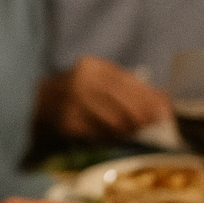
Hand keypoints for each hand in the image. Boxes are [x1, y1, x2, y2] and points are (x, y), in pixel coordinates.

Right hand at [36, 55, 170, 138]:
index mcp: (92, 66)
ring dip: (130, 128)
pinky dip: (113, 136)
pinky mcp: (67, 124)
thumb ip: (131, 87)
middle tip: (156, 125)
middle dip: (142, 116)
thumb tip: (164, 100)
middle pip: (121, 102)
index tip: (165, 111)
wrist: (38, 100)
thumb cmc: (79, 89)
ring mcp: (71, 103)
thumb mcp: (102, 79)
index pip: (126, 82)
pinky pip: (98, 133)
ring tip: (140, 130)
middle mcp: (80, 82)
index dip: (147, 98)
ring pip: (112, 121)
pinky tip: (119, 135)